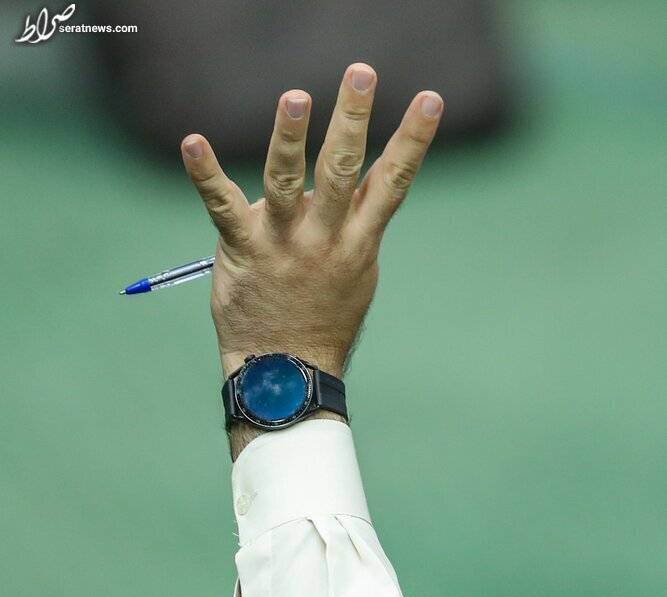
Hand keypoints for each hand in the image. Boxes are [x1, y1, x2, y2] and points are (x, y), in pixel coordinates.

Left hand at [181, 63, 442, 381]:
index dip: (413, 140)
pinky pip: (222, 207)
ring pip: (287, 182)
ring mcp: (283, 245)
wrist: (285, 370)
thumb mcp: (356, 274)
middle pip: (342, 171)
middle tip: (361, 73)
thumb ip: (357, 225)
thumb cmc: (321, 319)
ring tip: (296, 97)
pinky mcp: (243, 251)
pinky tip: (193, 142)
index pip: (392, 182)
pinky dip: (206, 174)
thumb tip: (362, 184)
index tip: (430, 99)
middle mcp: (324, 239)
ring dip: (290, 137)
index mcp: (357, 241)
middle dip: (352, 119)